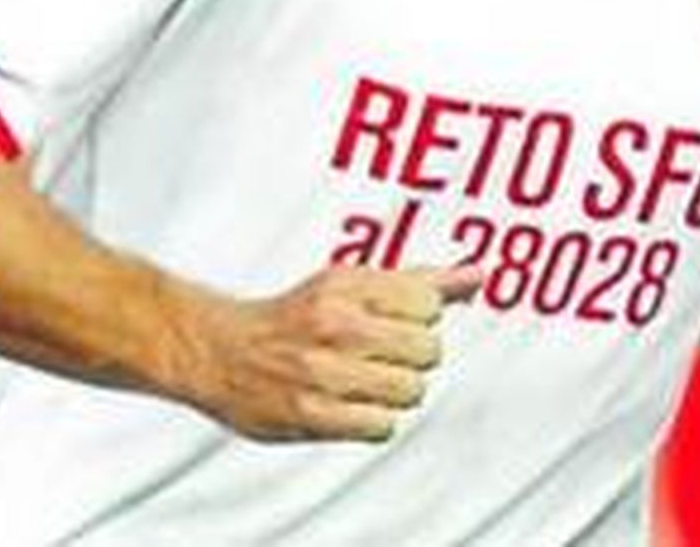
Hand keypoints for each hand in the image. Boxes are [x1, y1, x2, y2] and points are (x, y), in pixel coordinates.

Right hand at [177, 262, 479, 443]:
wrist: (222, 350)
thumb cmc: (295, 316)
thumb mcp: (351, 282)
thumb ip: (418, 281)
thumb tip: (477, 274)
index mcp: (345, 284)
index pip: (428, 301)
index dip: (419, 316)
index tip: (394, 320)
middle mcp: (336, 323)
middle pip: (428, 349)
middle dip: (412, 356)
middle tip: (380, 353)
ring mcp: (324, 370)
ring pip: (411, 390)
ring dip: (395, 390)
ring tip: (365, 379)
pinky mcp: (314, 414)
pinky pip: (383, 426)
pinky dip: (373, 420)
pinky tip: (351, 403)